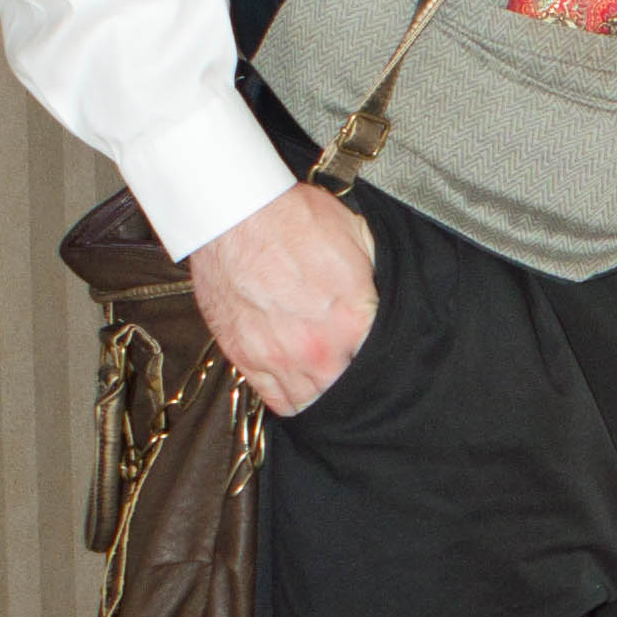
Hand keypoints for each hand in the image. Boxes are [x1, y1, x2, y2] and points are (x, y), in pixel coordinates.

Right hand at [189, 182, 377, 415]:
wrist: (234, 213)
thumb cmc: (291, 217)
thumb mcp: (357, 237)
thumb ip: (374, 281)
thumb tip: (382, 298)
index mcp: (352, 320)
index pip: (379, 361)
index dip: (379, 355)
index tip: (372, 348)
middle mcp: (317, 348)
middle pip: (345, 388)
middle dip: (351, 376)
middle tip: (348, 362)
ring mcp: (279, 359)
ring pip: (311, 402)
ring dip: (321, 392)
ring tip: (324, 376)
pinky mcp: (246, 359)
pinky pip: (275, 400)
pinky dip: (289, 398)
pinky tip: (296, 384)